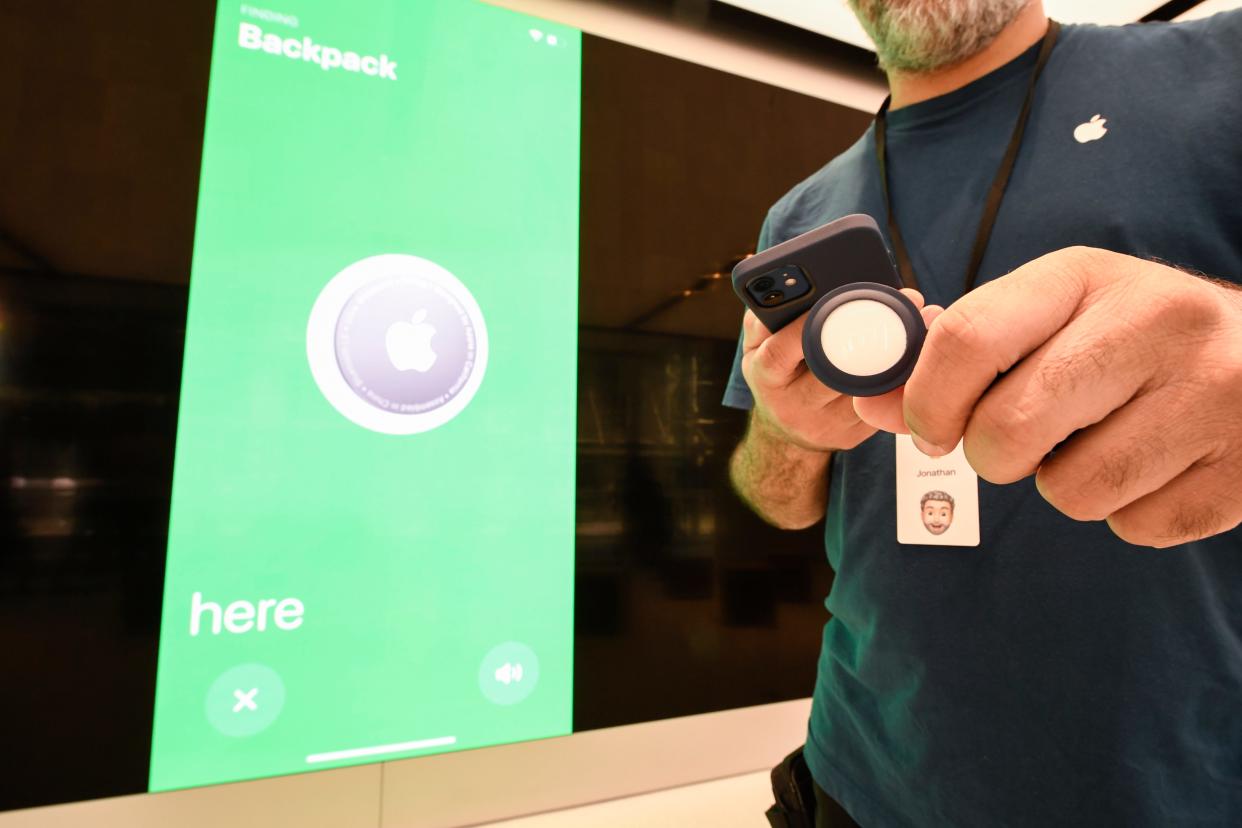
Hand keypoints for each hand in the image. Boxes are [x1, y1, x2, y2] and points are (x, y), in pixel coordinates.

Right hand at [741, 289, 935, 452]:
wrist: (786, 431)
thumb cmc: (776, 376)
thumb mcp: (756, 346)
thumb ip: (765, 313)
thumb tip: (777, 275)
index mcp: (766, 378)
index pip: (780, 352)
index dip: (804, 326)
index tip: (832, 299)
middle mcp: (793, 406)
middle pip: (834, 371)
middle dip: (870, 338)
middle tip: (906, 302)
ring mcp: (825, 425)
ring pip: (867, 388)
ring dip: (898, 354)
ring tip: (922, 319)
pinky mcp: (853, 436)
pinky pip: (881, 404)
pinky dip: (901, 376)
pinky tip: (919, 351)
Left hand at [854, 247, 1241, 547]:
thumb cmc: (1120, 340)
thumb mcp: (1044, 320)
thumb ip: (952, 360)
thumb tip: (866, 402)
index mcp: (1086, 275)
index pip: (966, 340)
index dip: (925, 402)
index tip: (929, 429)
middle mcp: (1159, 320)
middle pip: (1007, 429)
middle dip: (992, 454)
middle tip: (1021, 440)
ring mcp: (1216, 392)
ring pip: (1071, 492)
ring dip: (1066, 484)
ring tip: (1104, 440)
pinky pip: (1134, 525)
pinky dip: (1128, 511)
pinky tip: (1156, 463)